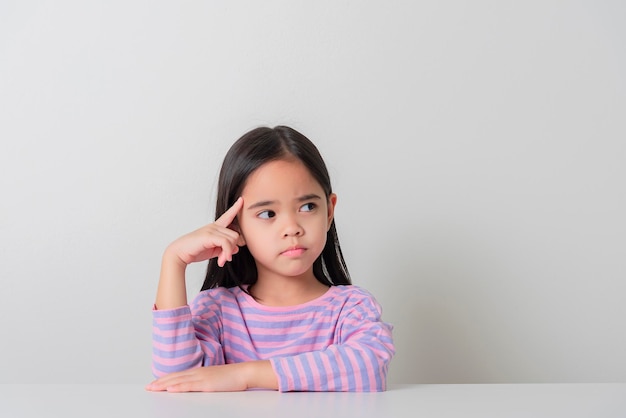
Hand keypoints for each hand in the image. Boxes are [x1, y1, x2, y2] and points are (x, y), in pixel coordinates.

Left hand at [145, 361, 276, 391]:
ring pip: (179, 380)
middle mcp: (198, 373)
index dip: (165, 379)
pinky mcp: (207, 384)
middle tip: (148, 387)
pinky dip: (178, 386)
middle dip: (160, 382)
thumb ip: (204, 381)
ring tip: (153, 388)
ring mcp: (202, 377)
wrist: (244, 373)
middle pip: (175, 377)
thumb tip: (196, 386)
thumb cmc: (232, 377)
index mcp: (199, 372)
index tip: (154, 383)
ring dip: (164, 384)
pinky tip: (170, 389)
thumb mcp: (214, 379)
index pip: (178, 375)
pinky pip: (190, 386)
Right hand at [166, 197, 244, 266]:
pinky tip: (221, 261)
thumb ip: (224, 248)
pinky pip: (226, 243)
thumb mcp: (214, 250)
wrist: (179, 253)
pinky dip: (226, 253)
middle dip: (232, 248)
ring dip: (229, 252)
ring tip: (221, 260)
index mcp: (215, 227)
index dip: (235, 208)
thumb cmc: (195, 250)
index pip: (227, 216)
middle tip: (225, 258)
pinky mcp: (209, 235)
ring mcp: (211, 230)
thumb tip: (236, 248)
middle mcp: (214, 226)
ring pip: (233, 239)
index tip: (241, 200)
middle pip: (236, 235)